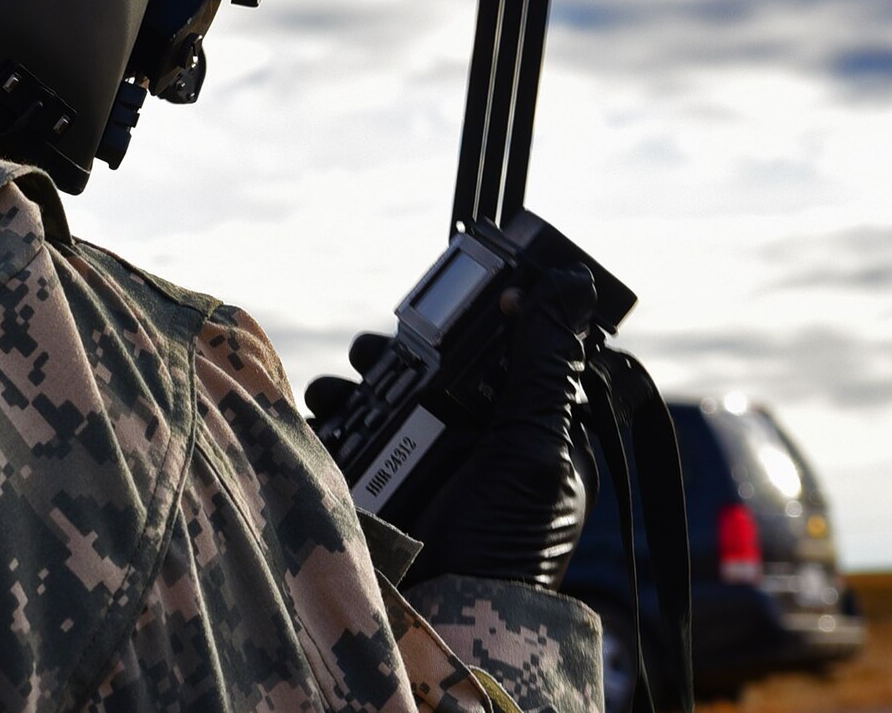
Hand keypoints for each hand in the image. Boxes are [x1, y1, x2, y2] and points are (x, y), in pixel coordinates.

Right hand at [309, 264, 600, 590]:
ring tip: (338, 390)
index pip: (498, 351)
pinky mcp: (377, 477)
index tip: (447, 294)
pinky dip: (329, 416)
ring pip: (383, 392)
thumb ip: (543, 365)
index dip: (472, 320)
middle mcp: (472, 436)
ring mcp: (422, 457)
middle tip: (375, 352)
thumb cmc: (509, 541)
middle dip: (396, 351)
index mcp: (524, 427)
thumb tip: (574, 282)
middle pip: (429, 365)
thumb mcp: (534, 446)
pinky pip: (347, 429)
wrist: (451, 613)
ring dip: (355, 381)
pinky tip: (321, 415)